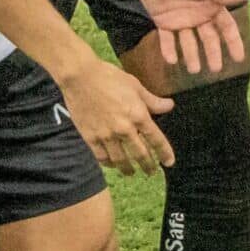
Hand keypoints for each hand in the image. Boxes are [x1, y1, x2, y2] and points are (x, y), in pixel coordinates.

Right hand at [56, 59, 174, 175]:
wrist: (80, 77)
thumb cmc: (109, 77)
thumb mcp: (136, 86)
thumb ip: (152, 101)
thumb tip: (169, 106)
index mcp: (138, 115)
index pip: (156, 140)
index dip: (164, 153)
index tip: (169, 162)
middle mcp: (124, 129)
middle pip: (140, 154)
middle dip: (148, 166)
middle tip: (152, 172)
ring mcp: (106, 135)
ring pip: (120, 160)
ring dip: (128, 169)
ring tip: (132, 173)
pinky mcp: (90, 137)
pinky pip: (101, 156)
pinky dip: (108, 163)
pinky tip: (112, 164)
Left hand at [129, 0, 247, 74]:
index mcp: (210, 5)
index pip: (226, 27)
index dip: (233, 42)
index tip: (239, 59)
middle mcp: (197, 14)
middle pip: (208, 38)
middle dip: (213, 54)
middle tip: (215, 70)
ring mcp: (180, 19)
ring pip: (188, 42)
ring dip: (191, 56)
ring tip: (193, 70)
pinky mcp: (162, 20)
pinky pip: (167, 39)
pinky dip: (169, 50)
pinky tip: (172, 61)